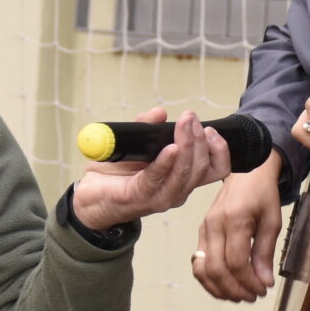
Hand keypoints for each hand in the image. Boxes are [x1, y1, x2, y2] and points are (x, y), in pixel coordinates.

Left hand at [71, 106, 232, 231]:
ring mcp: (160, 197)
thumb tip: (160, 112)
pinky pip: (157, 179)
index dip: (220, 150)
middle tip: (190, 118)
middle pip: (201, 168)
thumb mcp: (136, 145)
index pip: (215, 169)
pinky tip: (170, 149)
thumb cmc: (116, 175)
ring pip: (185, 174)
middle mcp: (176, 191)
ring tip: (185, 125)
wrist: (89, 198)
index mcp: (181, 179)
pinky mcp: (139, 197)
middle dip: (199, 140)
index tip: (209, 129)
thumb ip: (148, 128)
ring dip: (188, 147)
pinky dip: (165, 163)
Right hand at [192, 152, 284, 302]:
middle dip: (235, 289)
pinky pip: (199, 264)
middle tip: (253, 297)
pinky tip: (226, 286)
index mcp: (234, 219)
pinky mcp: (202, 234)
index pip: (236, 262)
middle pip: (216, 269)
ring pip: (202, 270)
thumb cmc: (262, 194)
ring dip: (220, 289)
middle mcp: (214, 226)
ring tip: (240, 295)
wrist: (246, 173)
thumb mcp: (272, 220)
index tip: (264, 290)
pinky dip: (210, 280)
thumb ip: (265, 252)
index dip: (249, 281)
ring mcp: (204, 230)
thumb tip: (264, 282)